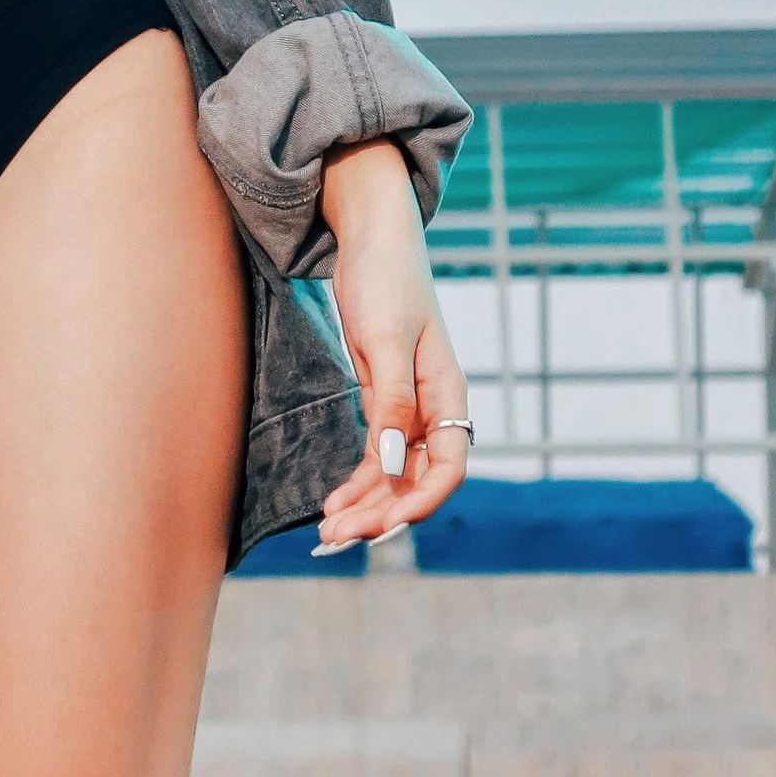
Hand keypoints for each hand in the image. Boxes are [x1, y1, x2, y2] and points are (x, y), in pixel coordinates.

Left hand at [313, 141, 470, 552]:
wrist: (371, 238)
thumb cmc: (386, 279)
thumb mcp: (386, 340)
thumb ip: (392, 402)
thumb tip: (392, 462)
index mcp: (447, 394)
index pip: (448, 466)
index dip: (421, 501)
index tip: (383, 525)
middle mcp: (432, 408)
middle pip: (416, 479)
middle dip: (381, 512)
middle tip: (337, 538)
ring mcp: (407, 407)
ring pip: (393, 473)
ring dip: (365, 504)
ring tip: (327, 532)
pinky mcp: (382, 399)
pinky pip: (375, 454)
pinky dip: (357, 480)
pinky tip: (333, 502)